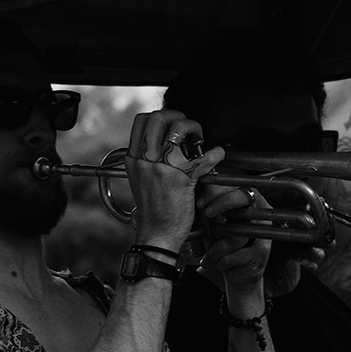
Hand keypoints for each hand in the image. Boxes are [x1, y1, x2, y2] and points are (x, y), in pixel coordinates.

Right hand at [124, 110, 224, 250]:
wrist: (156, 235)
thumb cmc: (152, 211)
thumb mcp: (140, 180)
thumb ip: (148, 159)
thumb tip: (165, 142)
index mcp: (133, 158)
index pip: (142, 121)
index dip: (160, 117)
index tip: (172, 125)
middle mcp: (145, 159)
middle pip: (158, 118)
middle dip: (177, 116)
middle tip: (188, 129)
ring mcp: (162, 167)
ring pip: (178, 129)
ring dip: (194, 128)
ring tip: (199, 140)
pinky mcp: (181, 179)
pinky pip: (203, 157)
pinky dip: (215, 154)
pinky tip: (217, 155)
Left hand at [197, 184, 272, 292]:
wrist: (237, 273)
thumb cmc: (224, 245)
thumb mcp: (215, 224)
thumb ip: (209, 208)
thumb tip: (194, 194)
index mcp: (249, 203)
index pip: (236, 186)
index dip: (217, 191)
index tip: (200, 201)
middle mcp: (260, 214)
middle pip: (244, 198)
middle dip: (222, 203)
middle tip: (207, 213)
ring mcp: (264, 232)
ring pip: (236, 234)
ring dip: (215, 250)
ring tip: (206, 257)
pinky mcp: (262, 253)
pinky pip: (236, 254)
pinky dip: (221, 261)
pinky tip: (217, 264)